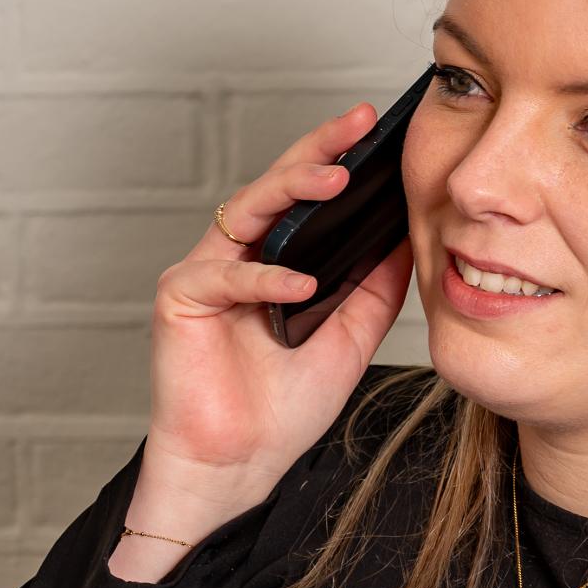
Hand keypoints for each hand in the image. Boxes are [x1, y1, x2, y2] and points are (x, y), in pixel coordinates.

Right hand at [145, 101, 414, 497]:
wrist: (239, 464)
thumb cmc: (282, 409)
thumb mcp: (349, 339)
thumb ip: (373, 289)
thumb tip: (408, 236)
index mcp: (273, 260)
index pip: (306, 198)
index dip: (338, 161)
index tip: (380, 134)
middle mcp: (236, 254)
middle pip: (277, 185)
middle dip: (319, 149)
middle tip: (359, 123)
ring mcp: (205, 271)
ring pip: (248, 209)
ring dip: (293, 190)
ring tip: (336, 178)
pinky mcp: (179, 297)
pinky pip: (226, 274)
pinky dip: (265, 278)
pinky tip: (299, 284)